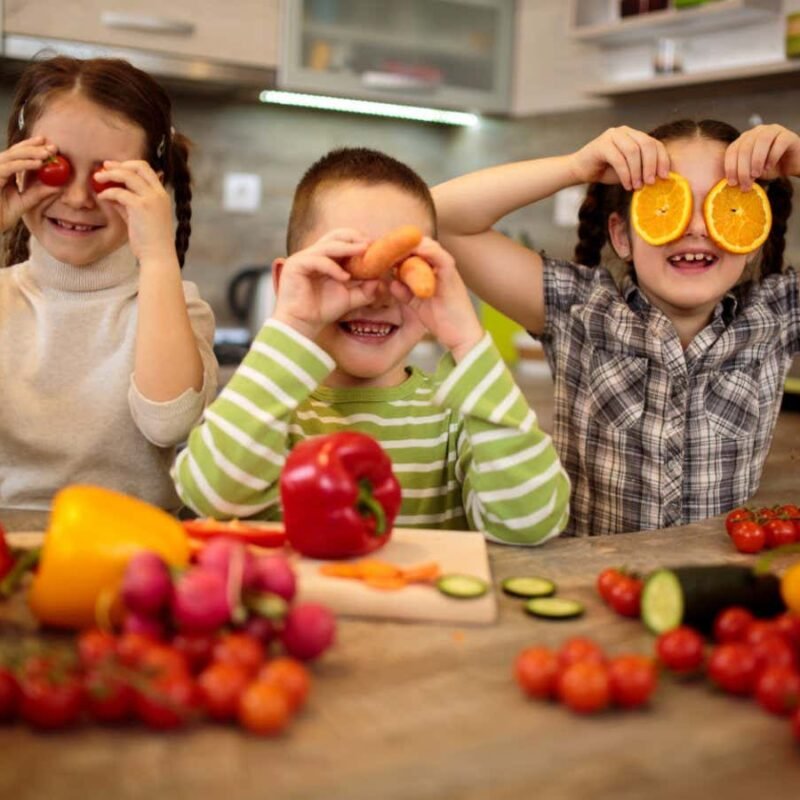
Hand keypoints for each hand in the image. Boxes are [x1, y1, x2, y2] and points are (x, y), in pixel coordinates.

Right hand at [0, 137, 60, 232]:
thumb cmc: (2, 216)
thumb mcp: (25, 203)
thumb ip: (39, 194)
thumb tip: (59, 187)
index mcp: (5, 173)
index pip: (19, 155)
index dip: (33, 147)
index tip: (50, 145)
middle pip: (15, 151)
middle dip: (34, 146)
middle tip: (53, 146)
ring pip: (12, 155)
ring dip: (31, 152)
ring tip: (48, 153)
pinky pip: (9, 167)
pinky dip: (24, 164)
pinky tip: (38, 164)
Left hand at [92, 160, 176, 265]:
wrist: (158, 255)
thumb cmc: (150, 241)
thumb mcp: (139, 218)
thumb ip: (128, 205)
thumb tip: (112, 195)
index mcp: (162, 195)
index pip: (147, 170)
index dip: (129, 165)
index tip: (114, 167)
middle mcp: (159, 194)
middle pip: (138, 167)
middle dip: (119, 165)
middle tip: (104, 168)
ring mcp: (151, 199)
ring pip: (128, 175)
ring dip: (110, 174)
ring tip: (97, 178)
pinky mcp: (141, 207)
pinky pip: (120, 192)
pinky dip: (108, 192)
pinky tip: (102, 197)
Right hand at [272, 229, 378, 340]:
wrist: (303, 324)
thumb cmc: (323, 310)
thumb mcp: (350, 298)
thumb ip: (364, 290)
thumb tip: (379, 281)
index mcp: (326, 258)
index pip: (344, 240)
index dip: (360, 241)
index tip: (378, 248)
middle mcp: (314, 254)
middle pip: (336, 235)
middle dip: (355, 238)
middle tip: (371, 245)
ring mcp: (304, 258)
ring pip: (329, 245)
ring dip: (348, 248)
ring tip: (364, 252)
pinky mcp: (296, 265)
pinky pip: (319, 260)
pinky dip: (334, 268)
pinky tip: (345, 277)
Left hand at [389, 238, 482, 361]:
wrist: (462, 336)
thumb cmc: (442, 321)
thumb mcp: (417, 305)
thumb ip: (404, 293)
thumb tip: (390, 282)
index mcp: (432, 271)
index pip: (414, 251)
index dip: (397, 248)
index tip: (379, 249)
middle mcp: (440, 267)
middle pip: (420, 244)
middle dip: (400, 244)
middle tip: (381, 246)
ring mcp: (447, 270)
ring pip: (430, 246)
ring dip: (411, 245)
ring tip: (393, 246)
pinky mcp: (452, 277)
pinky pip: (441, 258)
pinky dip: (428, 252)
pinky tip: (414, 251)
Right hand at [569, 126, 669, 190]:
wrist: (580, 170)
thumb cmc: (606, 170)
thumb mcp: (630, 169)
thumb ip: (643, 168)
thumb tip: (661, 178)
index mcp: (635, 135)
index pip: (655, 143)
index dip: (662, 160)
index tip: (664, 177)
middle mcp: (625, 131)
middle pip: (646, 145)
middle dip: (651, 165)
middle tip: (650, 183)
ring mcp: (613, 135)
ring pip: (633, 151)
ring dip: (637, 172)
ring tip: (637, 187)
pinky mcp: (602, 144)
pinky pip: (619, 159)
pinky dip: (625, 174)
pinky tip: (626, 185)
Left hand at [724, 124, 799, 189]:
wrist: (792, 165)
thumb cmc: (768, 168)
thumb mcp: (750, 172)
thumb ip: (740, 173)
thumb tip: (728, 184)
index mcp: (744, 139)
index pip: (732, 150)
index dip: (730, 167)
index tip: (732, 183)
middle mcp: (757, 131)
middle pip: (745, 147)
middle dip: (743, 169)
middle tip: (745, 185)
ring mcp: (773, 130)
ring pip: (761, 141)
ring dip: (756, 160)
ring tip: (756, 175)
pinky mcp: (788, 135)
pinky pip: (778, 142)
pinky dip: (772, 156)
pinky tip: (769, 167)